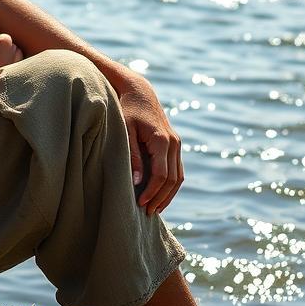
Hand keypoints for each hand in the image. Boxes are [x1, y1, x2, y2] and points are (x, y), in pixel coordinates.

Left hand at [118, 78, 182, 215]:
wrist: (140, 92)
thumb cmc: (127, 110)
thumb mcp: (125, 131)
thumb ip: (132, 156)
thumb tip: (137, 182)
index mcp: (161, 140)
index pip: (161, 174)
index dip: (151, 192)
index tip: (140, 203)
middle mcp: (173, 143)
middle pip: (172, 180)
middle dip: (161, 198)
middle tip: (147, 213)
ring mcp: (177, 144)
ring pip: (179, 177)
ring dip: (168, 195)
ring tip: (155, 209)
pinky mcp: (175, 145)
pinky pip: (178, 171)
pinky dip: (171, 186)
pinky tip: (160, 195)